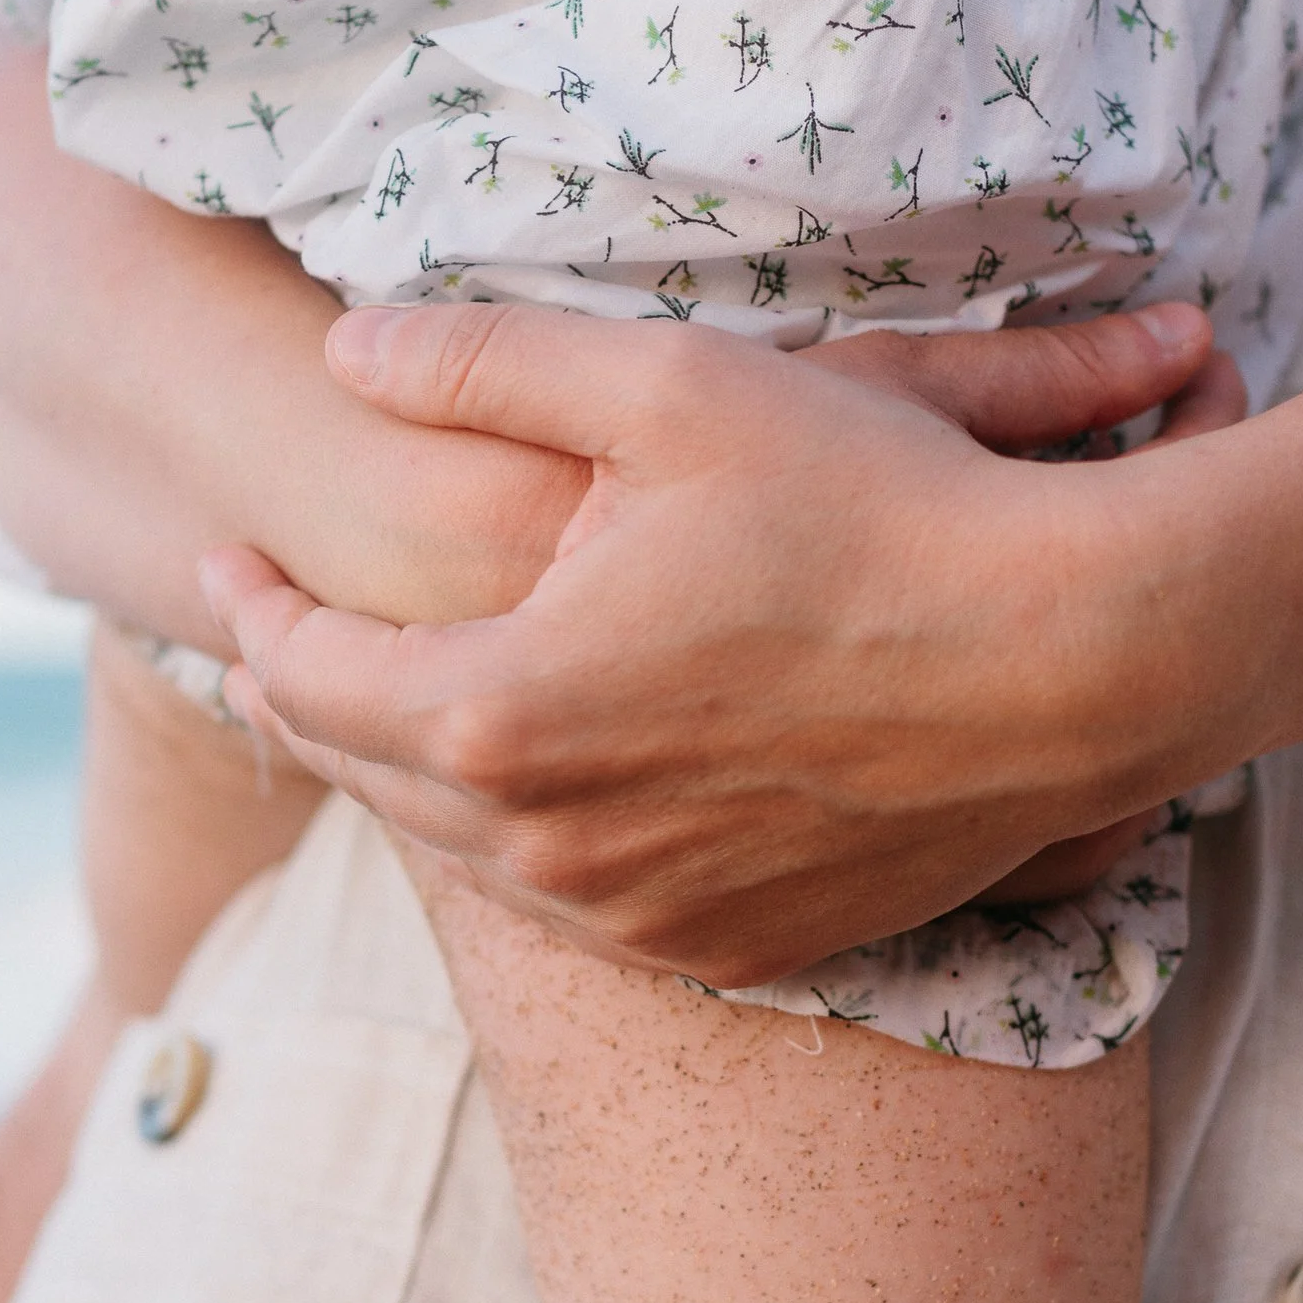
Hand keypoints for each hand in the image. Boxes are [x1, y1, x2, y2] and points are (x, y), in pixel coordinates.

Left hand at [201, 300, 1235, 978]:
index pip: (304, 677)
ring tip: (398, 699)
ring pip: (466, 855)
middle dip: (305, 696)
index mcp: (501, 712)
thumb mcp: (670, 386)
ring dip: (415, 773)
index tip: (231, 562)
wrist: (1071, 663)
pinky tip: (545, 775)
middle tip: (279, 631)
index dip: (251, 612)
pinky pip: (579, 905)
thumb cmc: (876, 506)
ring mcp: (642, 919)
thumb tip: (342, 350)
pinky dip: (532, 838)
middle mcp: (550, 848)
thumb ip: (482, 363)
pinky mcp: (731, 952)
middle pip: (365, 777)